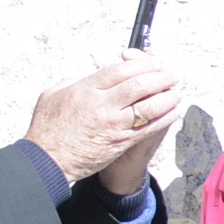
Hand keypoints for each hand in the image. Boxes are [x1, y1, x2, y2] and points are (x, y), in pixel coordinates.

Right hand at [26, 54, 181, 186]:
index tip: (151, 63)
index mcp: (85, 90)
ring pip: (150, 105)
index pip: (121, 70)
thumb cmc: (48, 128)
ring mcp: (114, 124)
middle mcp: (102, 105)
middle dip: (160, 77)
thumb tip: (95, 75)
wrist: (48, 160)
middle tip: (169, 75)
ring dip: (167, 96)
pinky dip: (166, 117)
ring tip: (176, 90)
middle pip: (140, 84)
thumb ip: (75, 81)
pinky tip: (173, 110)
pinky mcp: (122, 141)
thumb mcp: (53, 94)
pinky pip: (150, 127)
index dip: (141, 63)